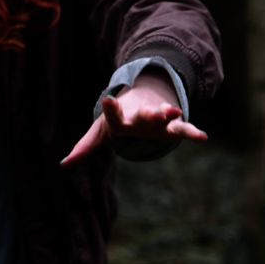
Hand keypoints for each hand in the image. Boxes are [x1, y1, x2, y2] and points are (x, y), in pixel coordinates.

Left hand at [60, 70, 206, 165]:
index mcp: (120, 118)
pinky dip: (193, 132)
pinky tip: (202, 137)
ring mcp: (158, 118)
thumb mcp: (101, 132)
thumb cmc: (118, 120)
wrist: (142, 100)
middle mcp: (140, 116)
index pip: (113, 113)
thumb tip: (62, 165)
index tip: (108, 98)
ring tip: (176, 111)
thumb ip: (84, 147)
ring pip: (164, 117)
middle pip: (144, 115)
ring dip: (169, 114)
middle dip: (149, 114)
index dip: (111, 107)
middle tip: (154, 112)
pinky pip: (184, 129)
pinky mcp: (172, 126)